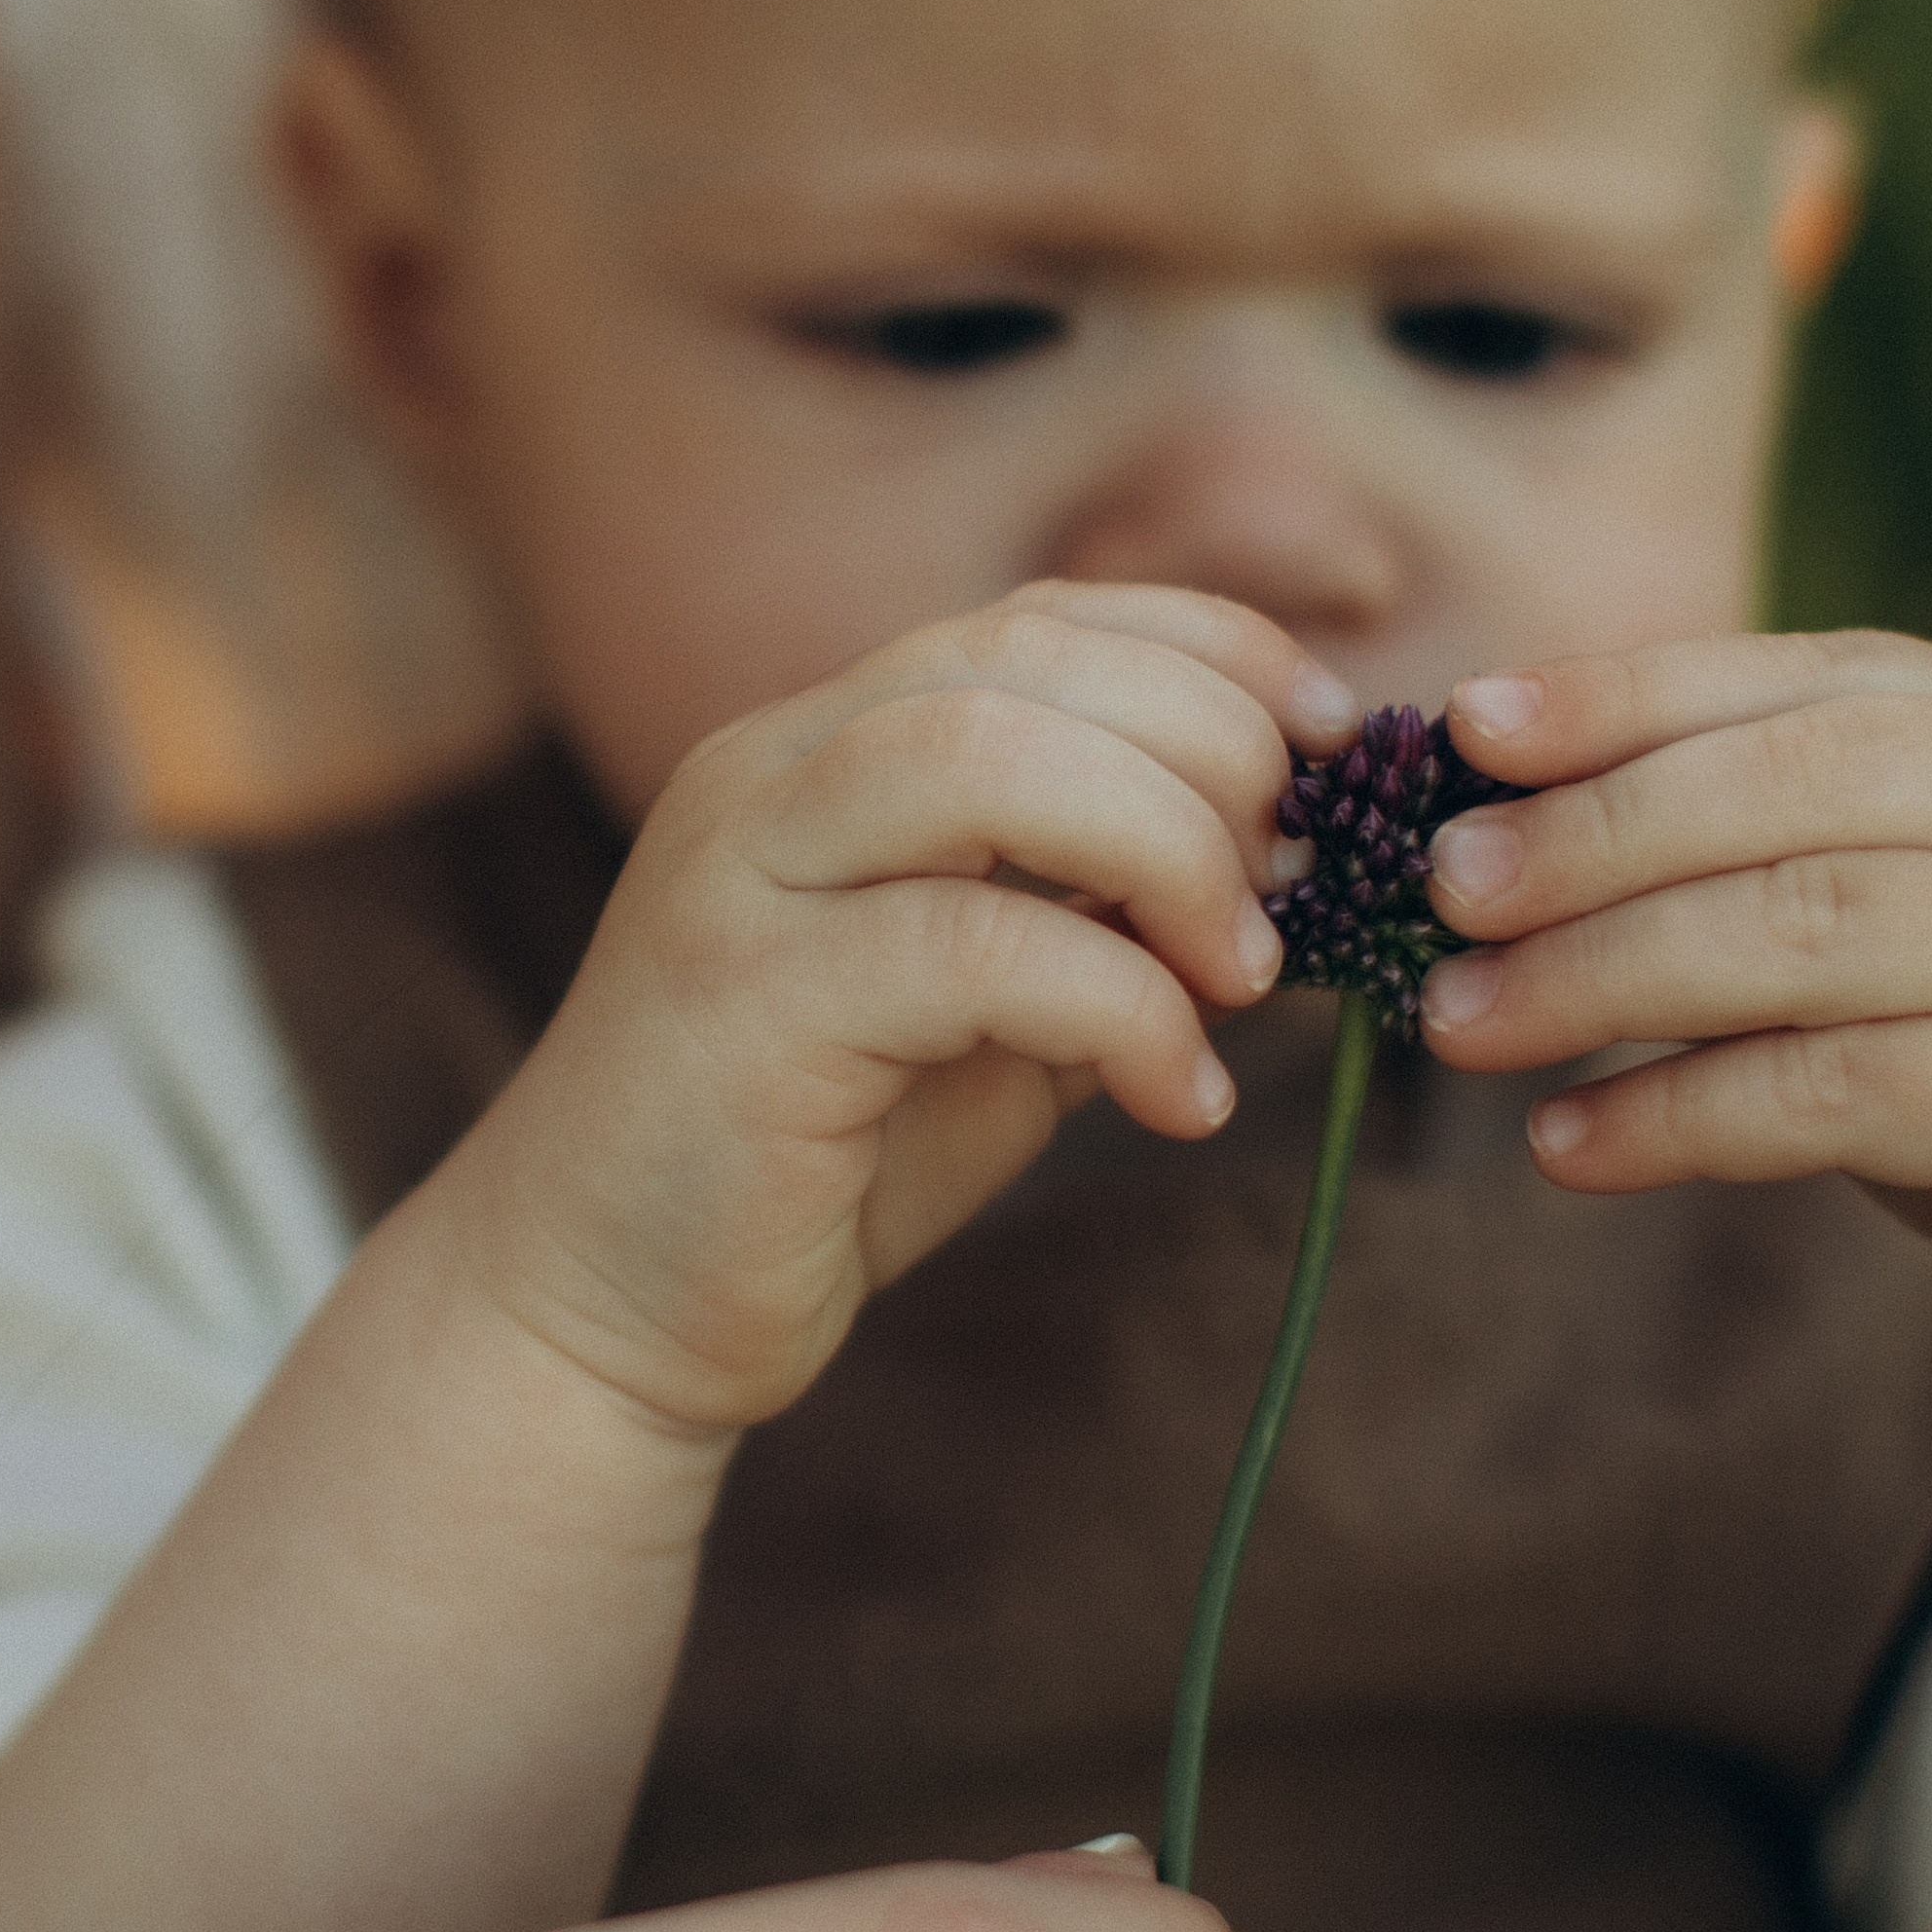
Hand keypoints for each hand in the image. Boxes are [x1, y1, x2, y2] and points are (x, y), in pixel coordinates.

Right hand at [456, 583, 1356, 1440]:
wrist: (601, 1316)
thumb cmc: (810, 1167)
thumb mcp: (988, 1020)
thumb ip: (1098, 930)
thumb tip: (1281, 885)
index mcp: (829, 746)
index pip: (1041, 614)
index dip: (1210, 652)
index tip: (1330, 744)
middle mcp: (771, 772)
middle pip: (1027, 656)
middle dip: (1209, 752)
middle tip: (1291, 889)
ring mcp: (741, 876)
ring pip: (987, 756)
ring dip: (1166, 846)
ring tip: (1244, 971)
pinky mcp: (743, 1005)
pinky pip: (972, 949)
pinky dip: (1119, 1011)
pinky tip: (1178, 1100)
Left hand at [1419, 632, 1931, 1429]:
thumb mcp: (1894, 933)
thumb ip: (1760, 858)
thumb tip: (1494, 829)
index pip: (1804, 685)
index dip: (1626, 698)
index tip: (1467, 729)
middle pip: (1796, 793)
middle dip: (1594, 835)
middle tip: (1441, 891)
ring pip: (1806, 933)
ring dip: (1602, 978)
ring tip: (1460, 1026)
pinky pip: (1833, 1093)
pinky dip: (1674, 1117)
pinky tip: (1565, 1148)